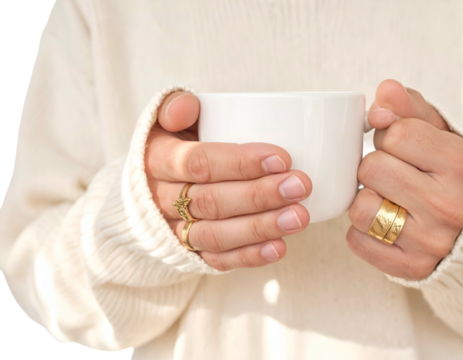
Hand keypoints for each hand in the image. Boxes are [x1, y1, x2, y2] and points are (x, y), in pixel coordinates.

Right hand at [145, 91, 311, 270]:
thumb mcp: (170, 117)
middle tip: (300, 186)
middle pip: (212, 201)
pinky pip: (218, 260)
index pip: (198, 163)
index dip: (240, 163)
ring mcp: (175, 230)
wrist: (154, 183)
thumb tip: (185, 108)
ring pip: (216, 235)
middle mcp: (162, 199)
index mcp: (157, 160)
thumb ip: (178, 106)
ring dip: (260, 228)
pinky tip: (279, 248)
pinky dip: (249, 256)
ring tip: (299, 217)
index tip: (282, 158)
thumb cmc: (179, 140)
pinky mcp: (190, 253)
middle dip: (259, 195)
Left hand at [346, 80, 462, 280]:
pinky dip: (362, 231)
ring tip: (385, 198)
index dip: (387, 135)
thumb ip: (411, 107)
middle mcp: (449, 205)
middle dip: (372, 166)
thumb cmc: (446, 174)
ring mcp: (431, 241)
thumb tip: (384, 93)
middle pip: (371, 168)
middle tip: (390, 173)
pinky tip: (383, 223)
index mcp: (462, 164)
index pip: (396, 133)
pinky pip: (356, 240)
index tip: (397, 145)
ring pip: (359, 208)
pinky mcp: (410, 268)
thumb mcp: (440, 134)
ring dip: (364, 199)